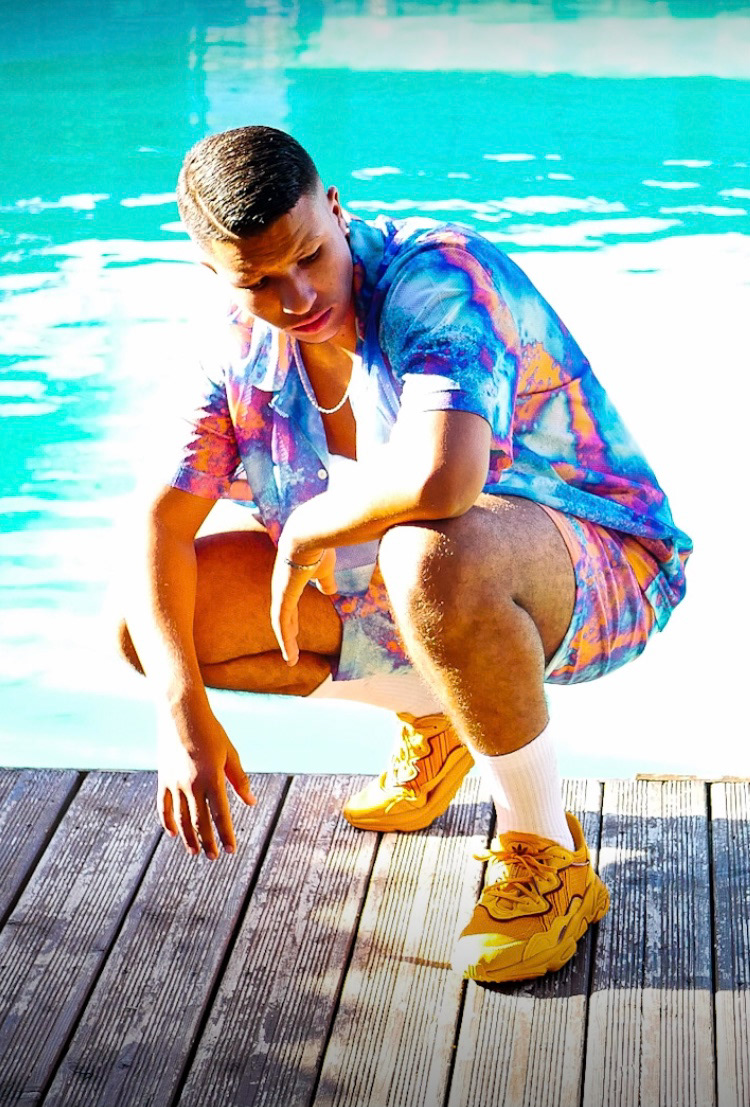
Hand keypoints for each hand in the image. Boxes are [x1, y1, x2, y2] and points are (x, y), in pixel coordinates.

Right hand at [157, 707, 255, 859]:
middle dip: (208, 841)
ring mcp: (175, 783)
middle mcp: (192, 784)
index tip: (231, 850)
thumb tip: (251, 802)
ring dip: (189, 837)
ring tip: (195, 852)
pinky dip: (168, 821)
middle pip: (200, 821)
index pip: (221, 815)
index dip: (226, 835)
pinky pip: (164, 806)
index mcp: (212, 778)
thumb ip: (239, 779)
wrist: (181, 713)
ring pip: (182, 818)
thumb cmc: (211, 731)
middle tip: (214, 857)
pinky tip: (172, 833)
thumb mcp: (230, 753)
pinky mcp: (163, 778)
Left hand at [270, 546, 336, 664]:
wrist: (309, 534)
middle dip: (287, 634)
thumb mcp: (325, 569)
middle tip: (291, 650)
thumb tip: (329, 591)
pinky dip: (285, 640)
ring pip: (281, 623)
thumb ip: (325, 580)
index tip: (295, 632)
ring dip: (287, 643)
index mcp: (291, 581)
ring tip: (292, 660)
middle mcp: (282, 588)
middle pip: (283, 616)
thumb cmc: (319, 547)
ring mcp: (280, 593)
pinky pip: (282, 623)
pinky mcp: (283, 597)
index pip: (289, 605)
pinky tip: (290, 653)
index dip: (292, 620)